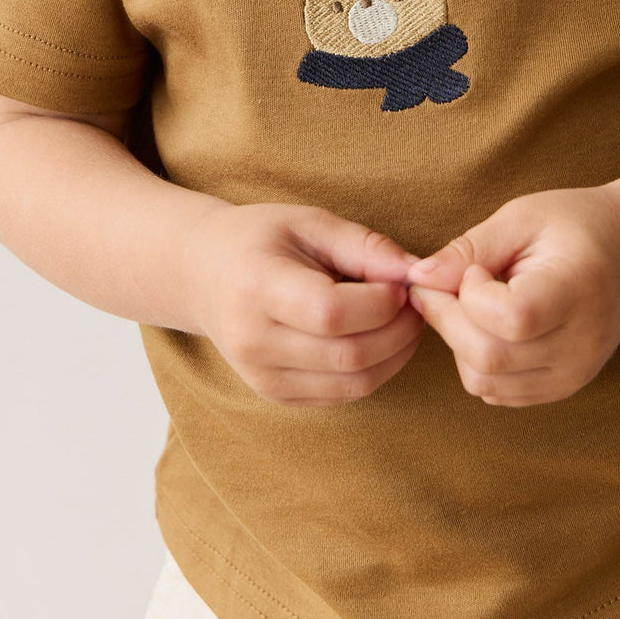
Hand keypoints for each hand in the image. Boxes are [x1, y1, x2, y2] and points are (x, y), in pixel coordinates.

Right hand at [186, 201, 424, 405]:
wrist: (203, 273)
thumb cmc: (260, 239)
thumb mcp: (310, 223)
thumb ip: (365, 246)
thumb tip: (416, 272)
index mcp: (257, 288)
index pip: (332, 313)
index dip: (381, 301)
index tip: (400, 281)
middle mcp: (254, 341)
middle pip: (349, 355)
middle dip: (399, 330)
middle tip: (415, 302)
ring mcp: (262, 377)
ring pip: (353, 384)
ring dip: (395, 355)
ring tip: (403, 320)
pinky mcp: (275, 395)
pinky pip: (343, 395)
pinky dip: (374, 370)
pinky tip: (379, 339)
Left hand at [404, 185, 619, 406]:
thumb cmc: (575, 224)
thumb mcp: (522, 216)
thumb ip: (470, 248)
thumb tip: (419, 278)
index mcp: (580, 290)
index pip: (513, 318)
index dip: (472, 295)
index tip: (475, 269)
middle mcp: (582, 343)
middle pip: (489, 357)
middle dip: (448, 320)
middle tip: (443, 285)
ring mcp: (575, 373)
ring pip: (485, 382)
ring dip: (457, 343)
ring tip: (469, 304)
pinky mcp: (563, 388)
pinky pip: (497, 392)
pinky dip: (475, 362)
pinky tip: (485, 325)